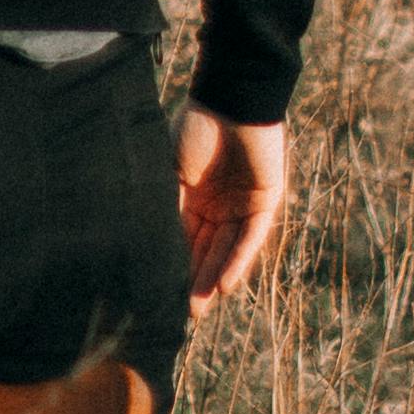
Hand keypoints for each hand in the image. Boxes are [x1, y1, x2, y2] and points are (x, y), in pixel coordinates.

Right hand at [176, 110, 290, 312]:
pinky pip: (251, 237)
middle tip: (182, 314)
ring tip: (199, 307)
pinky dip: (238, 260)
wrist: (233, 99)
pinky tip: (223, 284)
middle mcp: (218, 204)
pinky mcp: (266, 201)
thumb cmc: (197, 129)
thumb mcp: (172, 172)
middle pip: (205, 249)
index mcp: (193, 195)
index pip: (183, 238)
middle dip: (194, 281)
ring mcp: (242, 204)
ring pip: (227, 249)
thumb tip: (147, 248)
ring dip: (213, 278)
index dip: (174, 265)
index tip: (159, 293)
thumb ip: (167, 208)